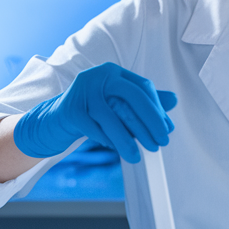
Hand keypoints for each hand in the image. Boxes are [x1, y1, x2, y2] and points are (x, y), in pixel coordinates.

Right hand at [13, 62, 176, 162]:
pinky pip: (95, 129)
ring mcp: (83, 91)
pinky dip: (107, 140)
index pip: (143, 87)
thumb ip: (144, 102)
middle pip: (132, 96)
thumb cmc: (91, 112)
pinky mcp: (71, 110)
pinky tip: (114, 147)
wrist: (54, 121)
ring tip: (137, 156)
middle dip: (150, 122)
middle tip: (161, 143)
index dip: (157, 109)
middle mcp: (98, 76)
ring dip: (127, 140)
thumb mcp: (118, 105)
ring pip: (113, 118)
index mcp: (113, 72)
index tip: (167, 130)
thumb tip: (174, 100)